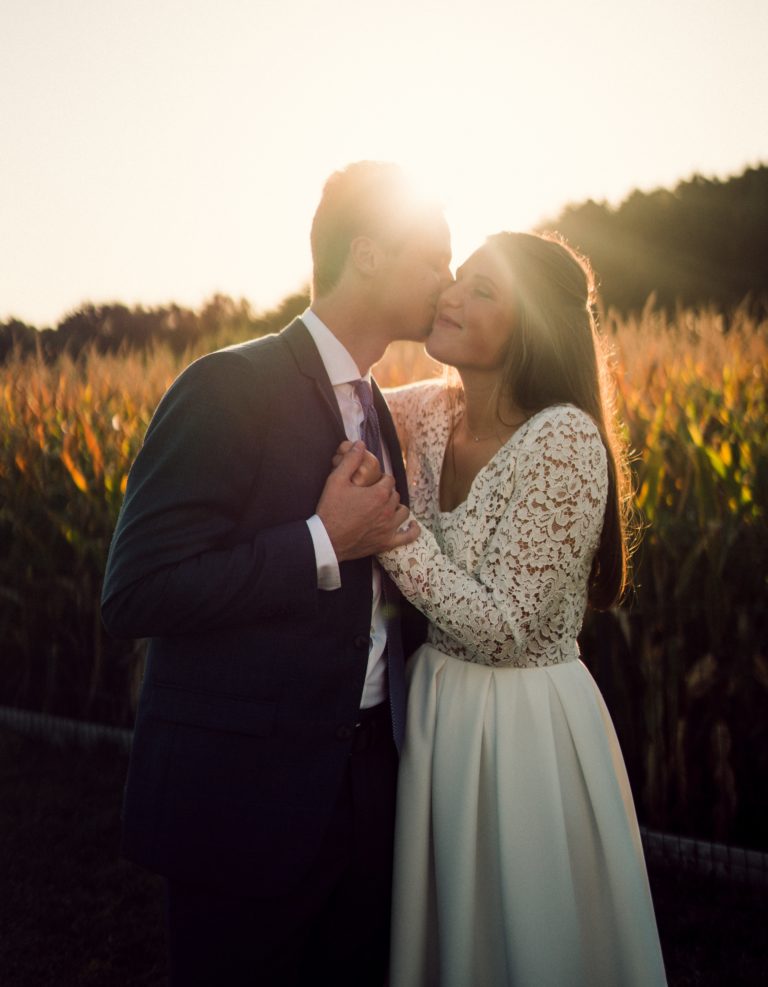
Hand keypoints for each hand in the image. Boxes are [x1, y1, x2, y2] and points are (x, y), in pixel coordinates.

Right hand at [317, 442, 419, 560]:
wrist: (326, 539)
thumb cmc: (330, 509)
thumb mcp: (336, 480)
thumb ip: (350, 460)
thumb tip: (361, 444)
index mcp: (379, 494)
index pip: (389, 479)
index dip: (381, 479)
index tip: (373, 481)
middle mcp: (388, 510)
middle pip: (395, 495)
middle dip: (387, 492)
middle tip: (374, 494)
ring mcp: (389, 528)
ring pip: (403, 512)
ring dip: (397, 507)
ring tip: (387, 506)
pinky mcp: (386, 543)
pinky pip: (408, 537)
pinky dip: (412, 530)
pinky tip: (412, 525)